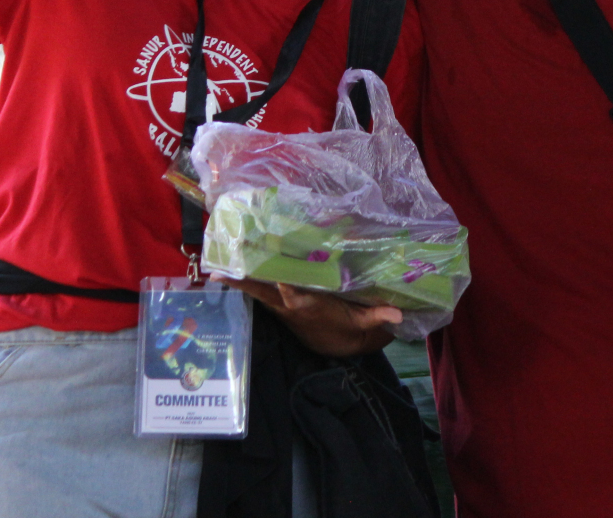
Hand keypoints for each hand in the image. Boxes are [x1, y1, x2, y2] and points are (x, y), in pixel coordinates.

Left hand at [226, 278, 402, 356]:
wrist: (334, 344)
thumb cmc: (348, 328)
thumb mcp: (365, 323)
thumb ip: (379, 316)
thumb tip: (399, 315)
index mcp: (311, 307)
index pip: (297, 298)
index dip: (288, 288)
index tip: (278, 278)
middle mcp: (290, 306)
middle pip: (264, 293)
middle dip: (246, 283)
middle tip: (221, 272)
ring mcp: (280, 305)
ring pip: (256, 291)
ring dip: (236, 281)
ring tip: (214, 269)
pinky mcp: (277, 302)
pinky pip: (257, 290)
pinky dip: (242, 281)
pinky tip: (224, 269)